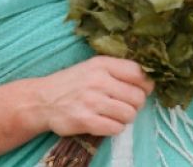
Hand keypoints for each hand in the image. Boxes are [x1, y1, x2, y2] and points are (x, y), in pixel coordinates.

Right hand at [33, 56, 153, 136]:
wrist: (42, 100)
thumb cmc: (72, 83)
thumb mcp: (93, 67)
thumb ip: (118, 70)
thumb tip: (149, 81)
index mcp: (102, 64)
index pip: (139, 73)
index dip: (146, 85)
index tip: (141, 90)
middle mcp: (98, 80)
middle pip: (138, 97)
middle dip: (135, 104)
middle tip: (124, 105)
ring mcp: (92, 101)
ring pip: (129, 114)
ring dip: (125, 118)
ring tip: (113, 114)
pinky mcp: (86, 120)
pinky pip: (116, 128)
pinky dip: (114, 128)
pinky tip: (104, 122)